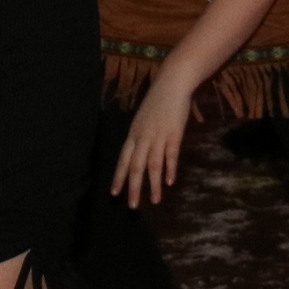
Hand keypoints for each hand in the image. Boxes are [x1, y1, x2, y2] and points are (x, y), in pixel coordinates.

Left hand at [112, 77, 193, 208]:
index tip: (114, 194)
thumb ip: (141, 135)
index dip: (119, 177)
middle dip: (133, 187)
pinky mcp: (174, 133)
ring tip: (155, 201)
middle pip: (136, 166)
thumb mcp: (144, 118)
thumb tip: (138, 151)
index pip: (123, 160)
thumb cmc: (159, 99)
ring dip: (153, 184)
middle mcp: (143, 137)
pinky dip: (170, 168)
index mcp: (134, 133)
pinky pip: (170, 154)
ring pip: (153, 164)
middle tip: (132, 206)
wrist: (173, 82)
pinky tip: (170, 182)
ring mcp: (158, 135)